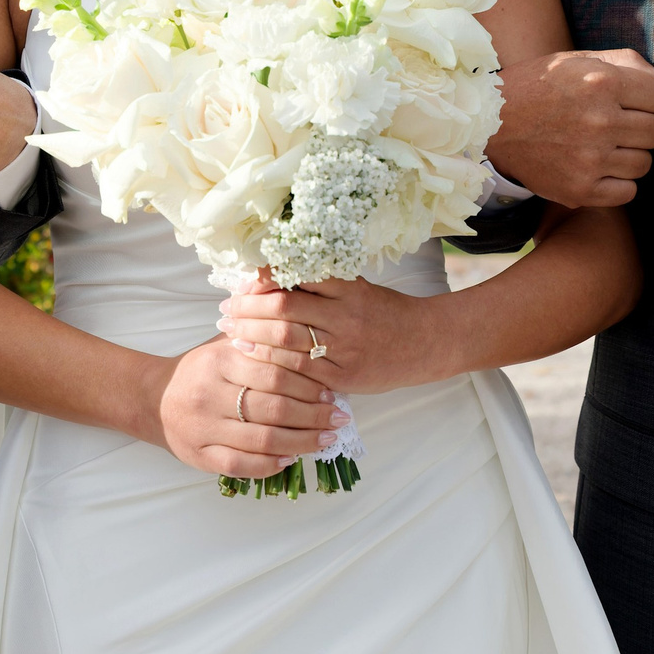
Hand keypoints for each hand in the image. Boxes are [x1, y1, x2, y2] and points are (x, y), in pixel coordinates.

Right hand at [143, 336, 343, 478]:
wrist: (152, 398)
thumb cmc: (200, 369)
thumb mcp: (223, 342)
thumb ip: (258, 332)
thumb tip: (296, 315)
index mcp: (220, 361)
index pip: (274, 373)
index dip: (309, 385)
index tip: (333, 392)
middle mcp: (210, 394)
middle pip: (273, 408)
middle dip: (313, 415)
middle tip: (339, 418)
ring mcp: (203, 427)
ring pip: (262, 440)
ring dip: (301, 442)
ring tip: (325, 439)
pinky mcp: (198, 455)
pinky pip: (240, 465)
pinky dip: (270, 465)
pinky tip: (291, 458)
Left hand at [218, 274, 453, 393]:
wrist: (427, 341)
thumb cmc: (387, 311)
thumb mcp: (358, 287)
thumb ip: (321, 284)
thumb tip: (271, 280)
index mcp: (347, 287)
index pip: (294, 277)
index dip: (262, 280)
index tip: (243, 284)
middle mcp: (345, 315)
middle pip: (284, 309)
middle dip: (248, 309)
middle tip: (226, 310)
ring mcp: (345, 348)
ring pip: (288, 340)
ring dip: (252, 336)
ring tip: (231, 332)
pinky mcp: (346, 375)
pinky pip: (301, 371)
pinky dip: (273, 363)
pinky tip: (254, 358)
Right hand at [484, 49, 653, 207]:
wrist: (489, 124)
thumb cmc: (537, 86)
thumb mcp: (576, 60)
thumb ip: (627, 64)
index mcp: (601, 82)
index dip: (647, 97)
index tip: (628, 99)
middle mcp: (599, 120)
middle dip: (643, 126)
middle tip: (616, 124)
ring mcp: (590, 159)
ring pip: (645, 163)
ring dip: (630, 155)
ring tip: (604, 146)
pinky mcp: (580, 190)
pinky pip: (628, 191)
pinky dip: (618, 182)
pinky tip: (598, 167)